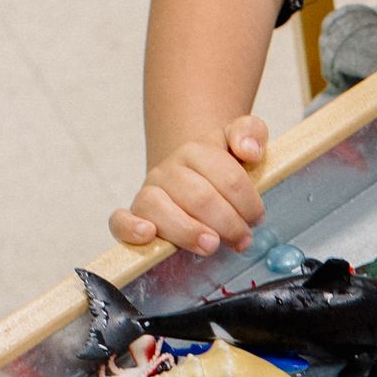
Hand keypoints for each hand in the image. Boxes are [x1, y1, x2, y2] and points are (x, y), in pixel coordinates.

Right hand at [113, 119, 267, 257]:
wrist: (190, 174)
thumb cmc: (218, 168)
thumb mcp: (238, 142)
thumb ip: (250, 132)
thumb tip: (249, 151)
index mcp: (197, 150)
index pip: (227, 176)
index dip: (248, 202)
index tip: (257, 219)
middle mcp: (169, 169)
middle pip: (199, 197)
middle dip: (228, 223)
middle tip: (243, 240)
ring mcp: (149, 191)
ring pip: (161, 209)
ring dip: (190, 231)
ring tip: (211, 245)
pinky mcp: (135, 213)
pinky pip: (120, 220)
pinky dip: (131, 228)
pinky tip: (148, 235)